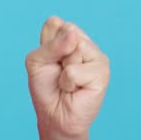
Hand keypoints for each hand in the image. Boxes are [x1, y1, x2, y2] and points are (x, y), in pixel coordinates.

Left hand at [25, 17, 110, 139]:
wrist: (54, 116)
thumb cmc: (46, 88)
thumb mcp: (37, 61)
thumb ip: (51, 44)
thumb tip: (74, 34)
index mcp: (70, 36)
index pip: (55, 23)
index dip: (45, 44)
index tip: (48, 61)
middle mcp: (86, 43)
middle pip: (67, 31)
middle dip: (55, 55)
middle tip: (59, 72)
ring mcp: (97, 56)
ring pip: (74, 48)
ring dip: (63, 70)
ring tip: (68, 82)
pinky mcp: (102, 73)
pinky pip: (75, 70)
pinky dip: (68, 83)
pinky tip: (75, 90)